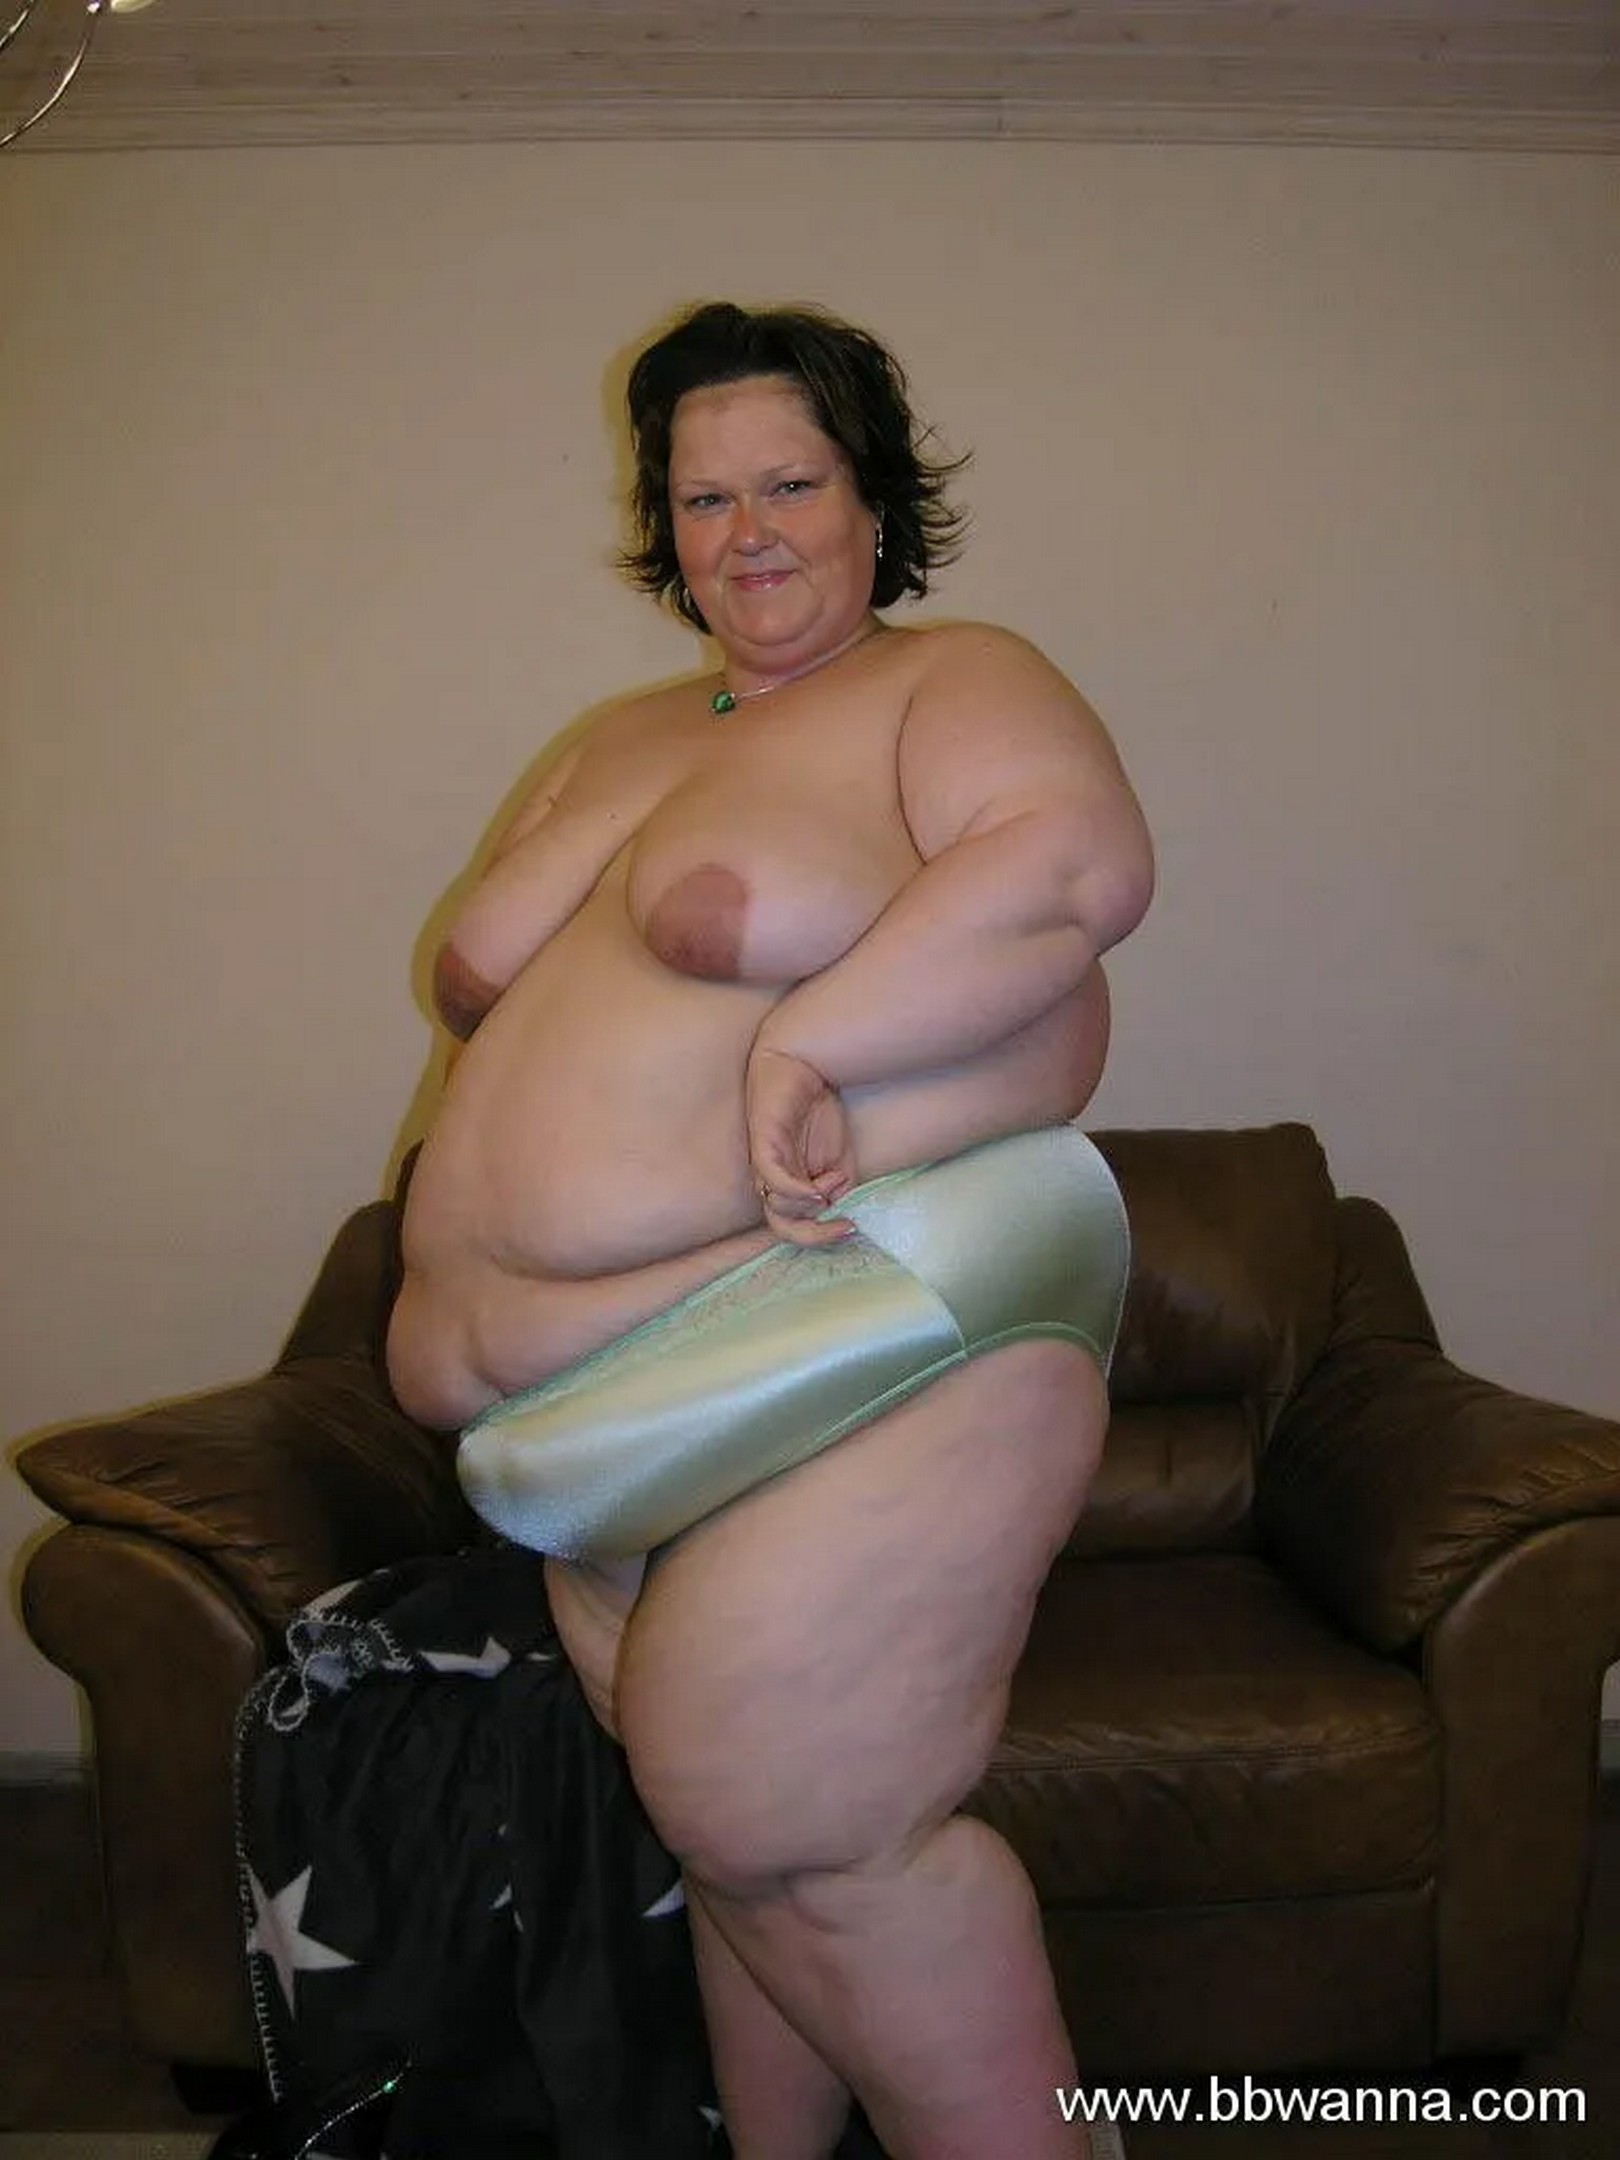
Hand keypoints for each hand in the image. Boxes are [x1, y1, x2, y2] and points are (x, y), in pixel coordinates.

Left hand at [745, 1046, 856, 1246]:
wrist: (805, 1063)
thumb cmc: (818, 1109)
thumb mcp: (839, 1157)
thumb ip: (839, 1186)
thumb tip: (839, 1210)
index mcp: (789, 1183)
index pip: (794, 1225)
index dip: (821, 1236)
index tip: (852, 1227)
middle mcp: (772, 1179)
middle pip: (781, 1226)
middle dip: (814, 1235)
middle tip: (844, 1226)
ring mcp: (765, 1163)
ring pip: (777, 1208)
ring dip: (811, 1204)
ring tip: (834, 1179)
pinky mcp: (763, 1144)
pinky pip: (773, 1180)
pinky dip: (796, 1192)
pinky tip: (818, 1187)